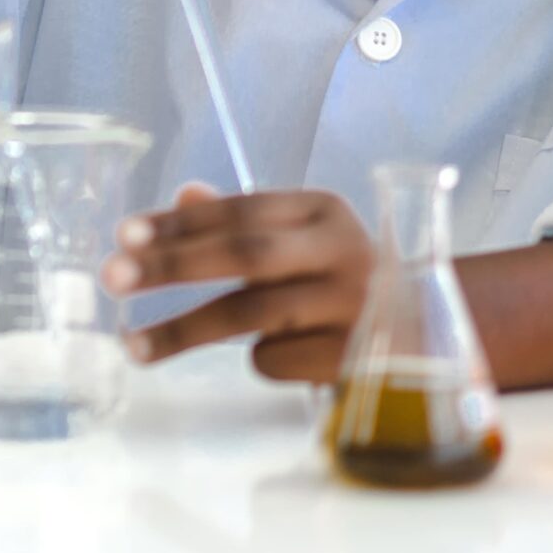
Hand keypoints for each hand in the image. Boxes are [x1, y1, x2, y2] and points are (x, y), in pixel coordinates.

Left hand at [99, 184, 373, 381]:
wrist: (439, 332)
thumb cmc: (349, 279)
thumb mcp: (306, 239)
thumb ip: (246, 222)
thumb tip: (183, 193)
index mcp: (324, 211)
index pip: (241, 209)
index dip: (179, 222)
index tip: (123, 235)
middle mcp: (342, 251)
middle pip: (243, 254)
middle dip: (172, 265)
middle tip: (113, 277)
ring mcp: (353, 307)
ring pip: (251, 315)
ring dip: (183, 331)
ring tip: (132, 346)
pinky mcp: (356, 359)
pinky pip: (277, 359)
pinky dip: (258, 359)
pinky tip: (274, 355)